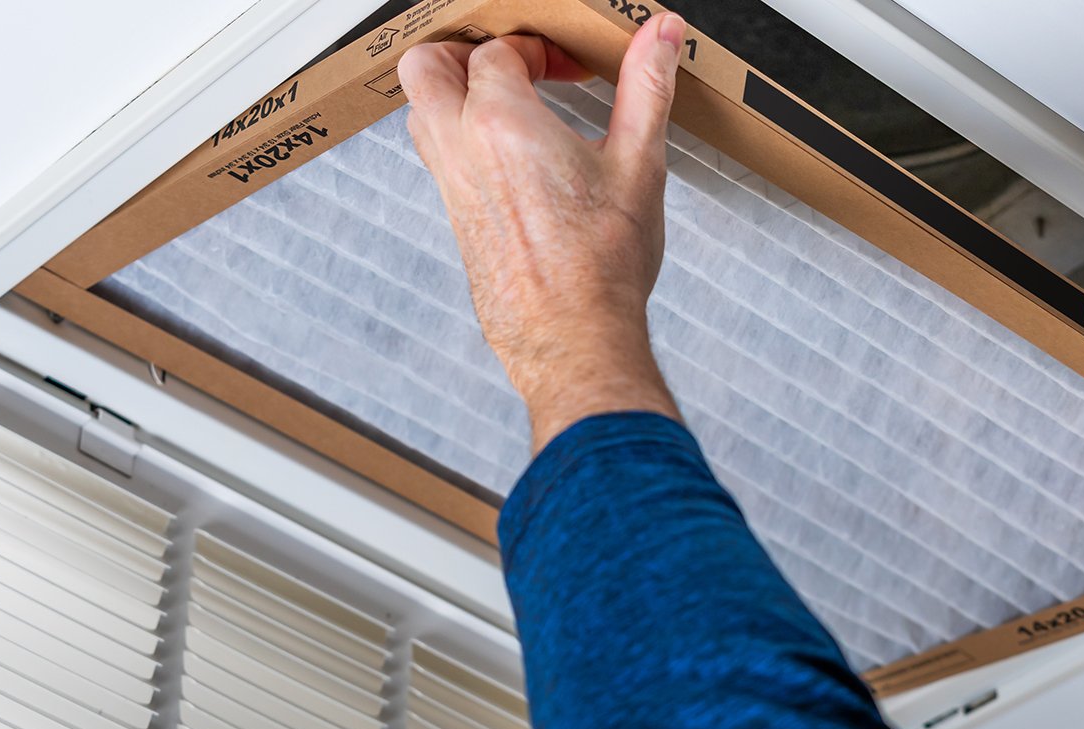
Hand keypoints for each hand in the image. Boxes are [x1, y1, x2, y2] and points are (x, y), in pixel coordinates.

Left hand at [398, 15, 687, 451]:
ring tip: (510, 106)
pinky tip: (512, 159)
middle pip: (425, 67)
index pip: (497, 52)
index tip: (568, 68)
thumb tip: (662, 34)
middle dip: (463, 53)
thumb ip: (647, 87)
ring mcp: (452, 190)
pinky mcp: (456, 222)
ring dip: (455, 97)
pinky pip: (439, 161)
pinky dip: (462, 141)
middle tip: (512, 65)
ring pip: (422, 115)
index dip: (536, 49)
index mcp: (501, 124)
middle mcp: (462, 151)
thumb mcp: (638, 163)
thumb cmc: (602, 267)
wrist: (575, 339)